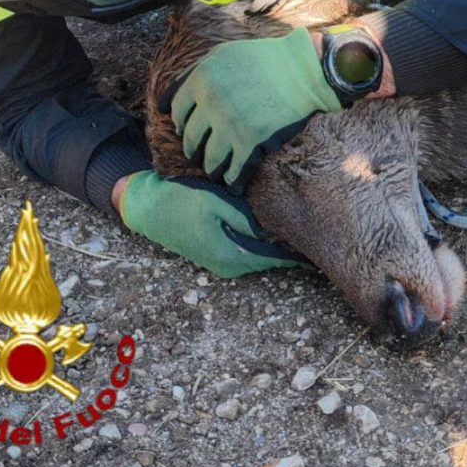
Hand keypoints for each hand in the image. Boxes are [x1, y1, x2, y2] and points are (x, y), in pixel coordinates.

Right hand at [117, 170, 301, 277]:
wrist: (148, 208)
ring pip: (258, 257)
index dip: (297, 254)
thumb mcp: (219, 203)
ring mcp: (220, 263)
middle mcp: (228, 265)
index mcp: (231, 254)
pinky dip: (261, 246)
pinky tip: (272, 233)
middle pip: (269, 260)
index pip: (275, 258)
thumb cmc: (183, 201)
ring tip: (299, 236)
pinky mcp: (215, 255)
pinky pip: (246, 253)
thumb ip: (247, 218)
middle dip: (290, 251)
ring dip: (276, 249)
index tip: (318, 252)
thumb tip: (274, 229)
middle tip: (316, 239)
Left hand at [169, 27, 340, 189]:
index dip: (180, 122)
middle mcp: (211, 103)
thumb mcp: (223, 54)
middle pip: (191, 138)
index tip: (186, 129)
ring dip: (211, 168)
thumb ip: (195, 72)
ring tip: (215, 171)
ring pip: (210, 160)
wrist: (304, 70)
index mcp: (201, 79)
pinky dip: (233, 179)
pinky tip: (234, 182)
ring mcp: (230, 125)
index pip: (177, 110)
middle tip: (198, 154)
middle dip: (194, 149)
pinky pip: (234, 171)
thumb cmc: (265, 59)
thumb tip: (168, 101)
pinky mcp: (251, 142)